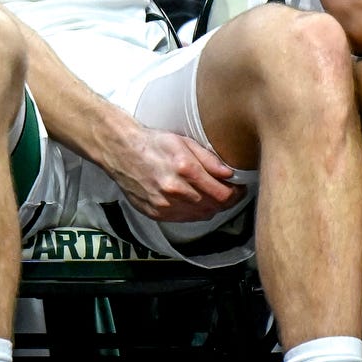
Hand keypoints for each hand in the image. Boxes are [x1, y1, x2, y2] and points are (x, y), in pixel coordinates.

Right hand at [103, 117, 243, 221]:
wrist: (121, 152)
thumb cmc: (153, 144)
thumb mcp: (185, 142)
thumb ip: (209, 160)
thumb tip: (229, 174)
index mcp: (185, 169)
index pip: (222, 194)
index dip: (236, 193)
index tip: (239, 188)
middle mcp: (175, 190)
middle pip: (213, 206)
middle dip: (227, 201)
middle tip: (231, 192)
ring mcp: (164, 205)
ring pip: (201, 215)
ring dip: (212, 208)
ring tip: (215, 197)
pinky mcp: (155, 213)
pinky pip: (184, 218)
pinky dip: (195, 212)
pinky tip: (196, 201)